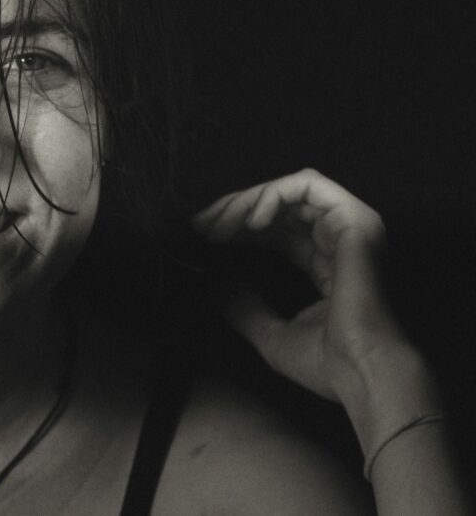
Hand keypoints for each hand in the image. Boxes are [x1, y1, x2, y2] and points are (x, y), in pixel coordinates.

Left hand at [190, 168, 410, 404]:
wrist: (363, 376)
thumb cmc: (328, 365)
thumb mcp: (271, 334)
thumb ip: (244, 308)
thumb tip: (213, 286)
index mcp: (325, 262)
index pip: (276, 229)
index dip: (238, 227)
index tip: (200, 235)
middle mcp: (339, 239)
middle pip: (280, 205)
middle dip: (234, 210)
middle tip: (199, 225)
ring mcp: (350, 226)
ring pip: (290, 190)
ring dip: (247, 201)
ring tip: (217, 226)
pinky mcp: (355, 220)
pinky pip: (308, 185)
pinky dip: (274, 195)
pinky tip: (250, 221)